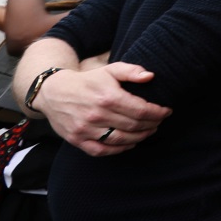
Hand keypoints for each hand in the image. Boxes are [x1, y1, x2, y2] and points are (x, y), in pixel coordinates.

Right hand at [33, 61, 171, 155]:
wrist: (54, 93)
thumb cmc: (88, 81)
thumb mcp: (109, 70)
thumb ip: (131, 71)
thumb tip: (150, 76)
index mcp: (108, 97)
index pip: (140, 110)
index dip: (157, 113)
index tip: (167, 111)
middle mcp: (97, 115)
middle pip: (133, 126)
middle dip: (151, 125)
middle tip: (159, 121)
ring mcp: (86, 130)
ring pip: (120, 140)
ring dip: (139, 137)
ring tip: (149, 131)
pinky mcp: (77, 140)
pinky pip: (102, 150)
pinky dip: (119, 149)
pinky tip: (130, 143)